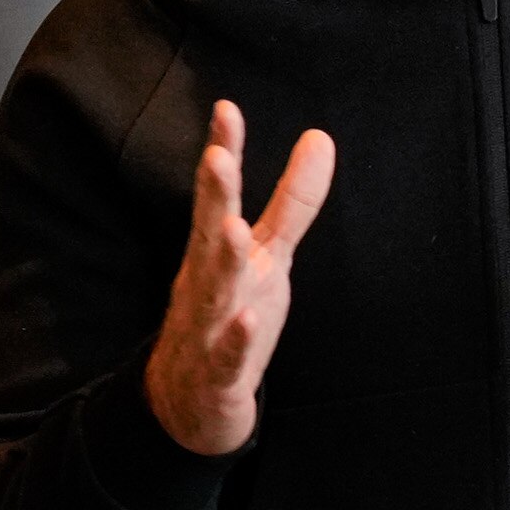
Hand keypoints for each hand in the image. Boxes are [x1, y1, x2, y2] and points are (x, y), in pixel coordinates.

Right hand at [141, 101, 334, 457]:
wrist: (189, 400)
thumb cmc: (230, 312)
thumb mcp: (267, 253)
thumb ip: (291, 200)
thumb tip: (320, 137)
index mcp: (215, 249)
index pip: (218, 195)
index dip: (223, 152)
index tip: (226, 110)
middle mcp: (207, 281)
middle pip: (208, 234)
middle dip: (214, 197)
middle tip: (217, 159)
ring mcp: (209, 327)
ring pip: (215, 292)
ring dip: (222, 262)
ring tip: (235, 230)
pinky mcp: (220, 374)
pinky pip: (228, 357)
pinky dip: (235, 340)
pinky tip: (247, 319)